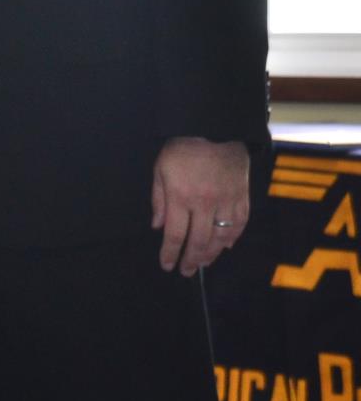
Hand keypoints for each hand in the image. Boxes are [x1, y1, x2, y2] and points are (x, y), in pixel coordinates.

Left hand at [152, 136, 250, 275]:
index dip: (171, 253)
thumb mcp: (160, 170)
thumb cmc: (181, 149)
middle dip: (191, 259)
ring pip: (222, 236)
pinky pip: (240, 223)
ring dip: (213, 253)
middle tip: (186, 271)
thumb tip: (158, 227)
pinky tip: (227, 246)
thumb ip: (159, 200)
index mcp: (181, 197)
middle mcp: (205, 203)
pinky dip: (234, 237)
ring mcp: (226, 201)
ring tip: (204, 262)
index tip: (167, 266)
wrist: (213, 129)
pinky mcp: (242, 196)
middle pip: (200, 240)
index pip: (176, 234)